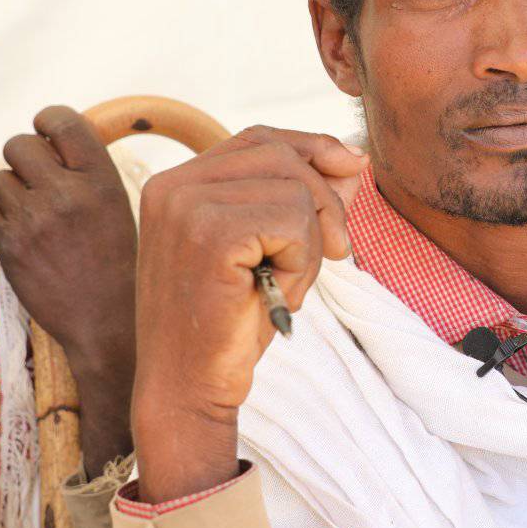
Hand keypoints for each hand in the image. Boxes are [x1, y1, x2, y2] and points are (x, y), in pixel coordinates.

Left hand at [0, 106, 138, 469]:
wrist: (108, 321)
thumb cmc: (117, 261)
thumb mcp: (117, 206)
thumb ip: (85, 171)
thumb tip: (46, 139)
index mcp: (101, 178)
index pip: (61, 119)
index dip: (47, 122)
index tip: (46, 133)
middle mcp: (66, 193)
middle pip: (17, 145)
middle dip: (23, 158)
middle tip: (38, 179)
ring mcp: (34, 220)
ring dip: (12, 193)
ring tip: (36, 216)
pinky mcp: (9, 246)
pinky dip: (1, 222)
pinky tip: (26, 239)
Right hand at [132, 126, 364, 500]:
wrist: (187, 388)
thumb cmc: (228, 324)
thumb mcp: (269, 250)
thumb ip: (302, 200)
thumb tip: (354, 158)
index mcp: (177, 184)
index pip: (260, 139)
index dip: (313, 149)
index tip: (352, 170)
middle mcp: (172, 185)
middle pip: (282, 156)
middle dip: (326, 202)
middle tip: (338, 251)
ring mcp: (186, 205)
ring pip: (295, 189)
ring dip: (312, 242)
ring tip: (287, 283)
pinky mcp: (209, 233)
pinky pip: (293, 221)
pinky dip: (303, 261)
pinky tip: (279, 293)